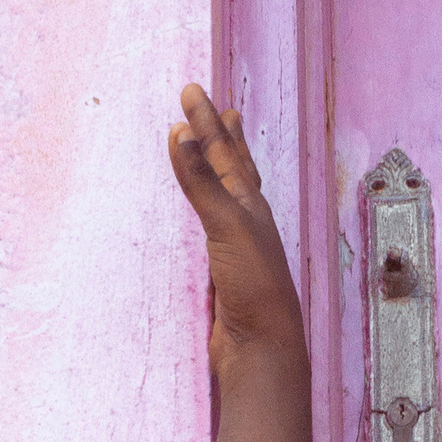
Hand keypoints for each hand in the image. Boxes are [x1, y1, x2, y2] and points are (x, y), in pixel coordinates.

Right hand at [168, 83, 306, 371]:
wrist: (260, 348)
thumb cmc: (253, 286)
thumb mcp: (226, 225)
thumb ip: (202, 181)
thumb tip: (182, 132)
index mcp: (251, 207)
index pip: (224, 154)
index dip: (207, 123)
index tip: (191, 92)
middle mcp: (248, 222)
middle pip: (235, 171)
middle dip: (223, 141)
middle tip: (220, 111)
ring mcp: (238, 248)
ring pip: (227, 199)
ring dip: (219, 173)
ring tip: (215, 153)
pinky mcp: (225, 274)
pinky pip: (213, 229)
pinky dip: (207, 211)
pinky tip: (205, 216)